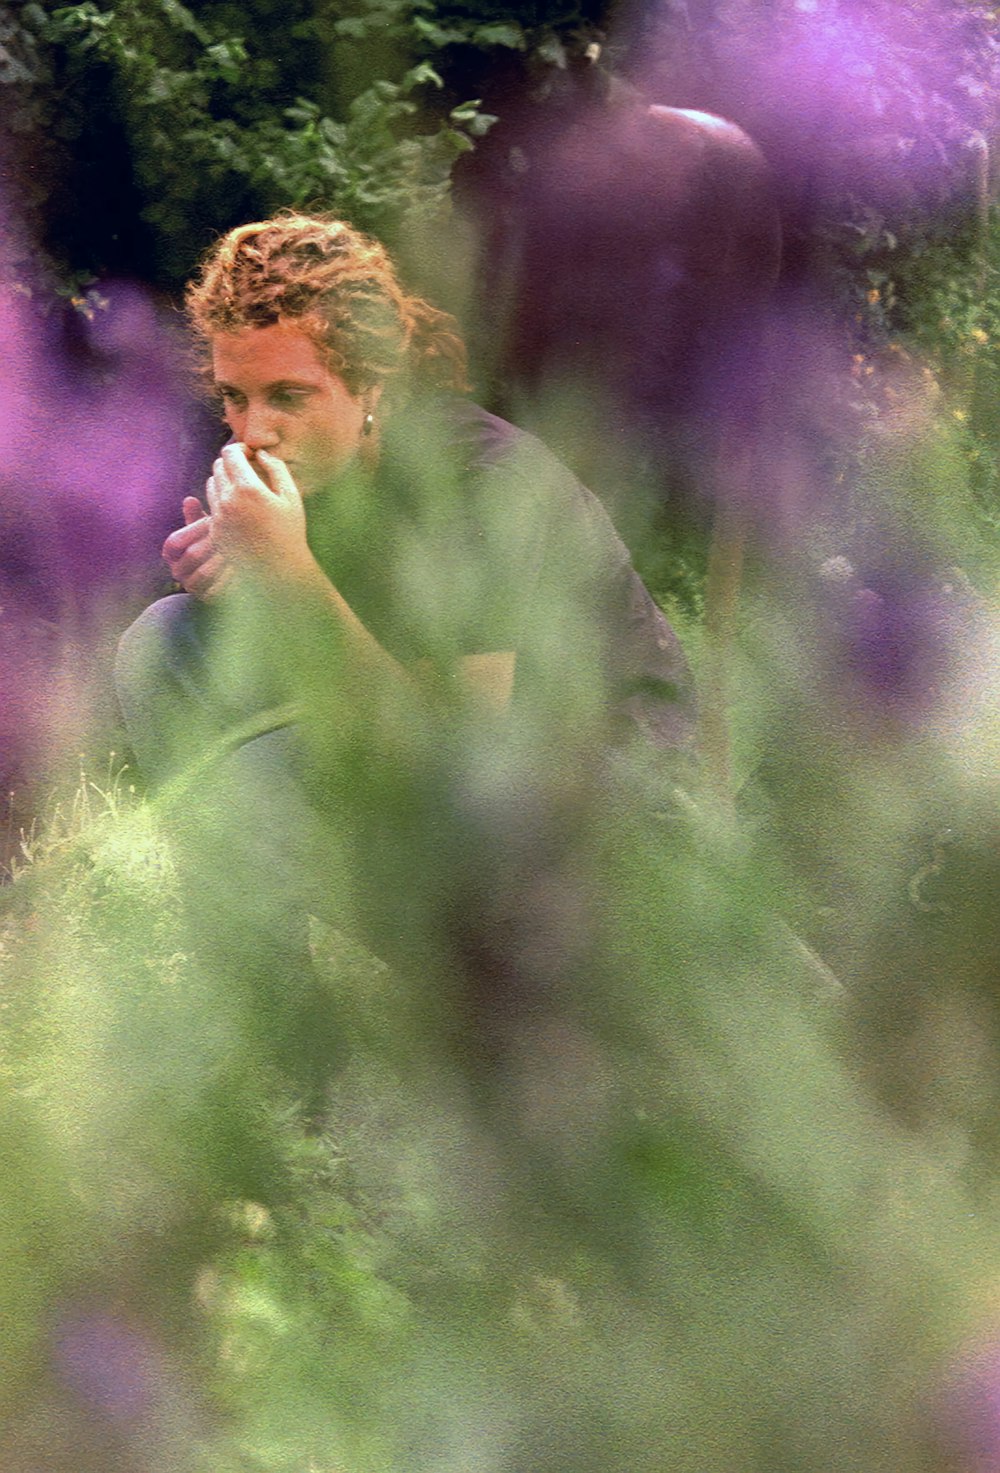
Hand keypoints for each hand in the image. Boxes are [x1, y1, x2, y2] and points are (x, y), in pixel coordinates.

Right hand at [162, 496, 233, 600]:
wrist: (233, 575)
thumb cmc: (217, 544)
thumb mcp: (208, 529)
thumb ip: (197, 517)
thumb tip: (190, 500)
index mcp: (173, 554)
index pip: (174, 542)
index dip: (193, 530)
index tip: (212, 521)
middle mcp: (178, 573)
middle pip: (191, 555)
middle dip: (212, 542)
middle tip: (232, 533)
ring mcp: (192, 588)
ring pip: (204, 573)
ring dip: (223, 560)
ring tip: (241, 549)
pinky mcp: (207, 600)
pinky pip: (216, 590)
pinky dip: (231, 579)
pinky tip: (245, 568)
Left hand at [206, 445, 316, 584]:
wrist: (278, 569)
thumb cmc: (290, 531)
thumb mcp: (291, 497)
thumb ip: (277, 469)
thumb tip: (261, 454)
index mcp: (248, 489)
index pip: (230, 454)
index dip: (240, 449)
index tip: (250, 454)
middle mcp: (228, 500)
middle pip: (218, 466)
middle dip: (231, 463)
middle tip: (247, 469)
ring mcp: (219, 516)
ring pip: (211, 484)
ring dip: (224, 480)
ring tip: (242, 488)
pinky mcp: (215, 530)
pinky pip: (212, 504)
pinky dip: (222, 499)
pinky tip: (240, 507)